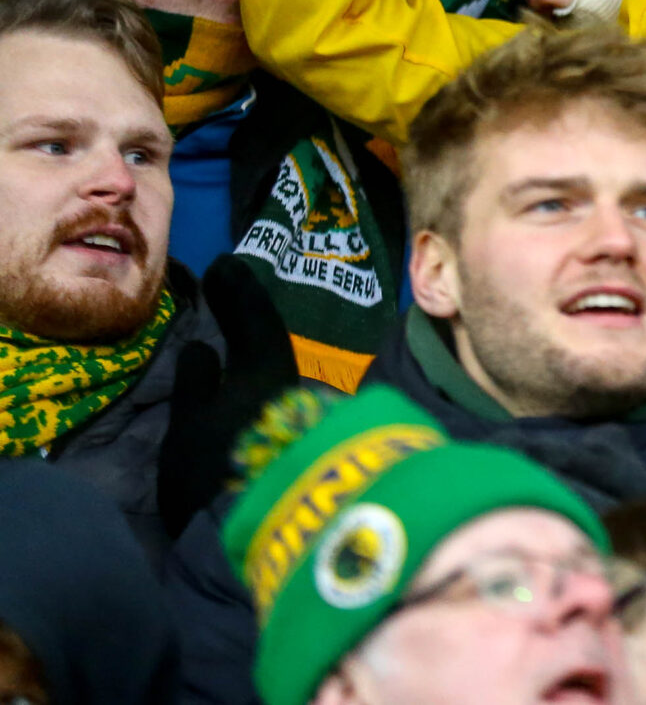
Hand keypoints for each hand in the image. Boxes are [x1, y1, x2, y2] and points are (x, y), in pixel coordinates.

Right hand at [158, 256, 300, 538]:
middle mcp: (290, 386)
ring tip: (232, 320)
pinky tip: (245, 373)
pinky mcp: (300, 440)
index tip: (222, 265)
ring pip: (276, 363)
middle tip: (226, 278)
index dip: (238, 292)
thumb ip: (196, 387)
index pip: (254, 320)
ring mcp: (299, 414)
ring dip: (255, 337)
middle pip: (270, 338)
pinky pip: (277, 385)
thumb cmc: (216, 477)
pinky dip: (259, 368)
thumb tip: (202, 346)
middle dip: (248, 307)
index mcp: (264, 373)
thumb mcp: (190, 432)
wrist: (264, 534)